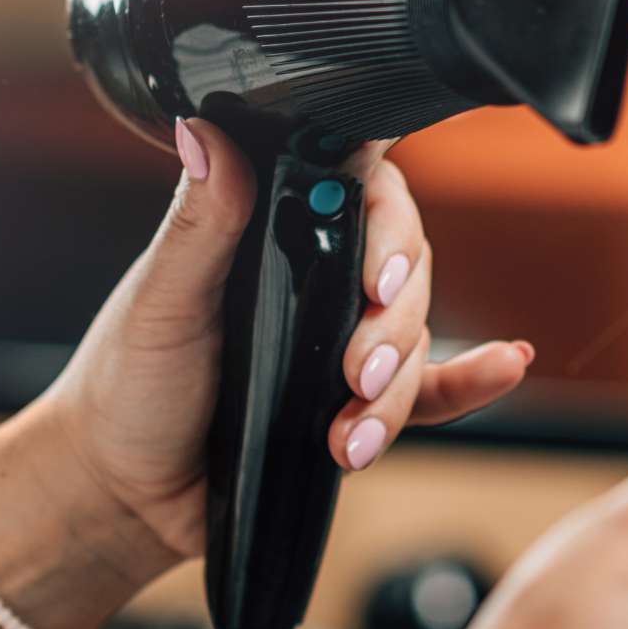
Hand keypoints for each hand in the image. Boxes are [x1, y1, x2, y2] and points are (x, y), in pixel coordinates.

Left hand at [36, 118, 531, 569]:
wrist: (122, 494)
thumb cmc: (128, 388)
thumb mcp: (160, 299)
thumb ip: (200, 222)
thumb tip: (204, 134)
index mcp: (276, 230)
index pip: (361, 189)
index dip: (388, 219)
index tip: (376, 271)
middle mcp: (321, 276)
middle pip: (406, 267)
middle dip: (393, 322)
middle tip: (356, 366)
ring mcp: (344, 339)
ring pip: (416, 337)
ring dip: (395, 387)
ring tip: (350, 431)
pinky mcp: (360, 403)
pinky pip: (437, 386)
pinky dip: (475, 378)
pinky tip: (505, 364)